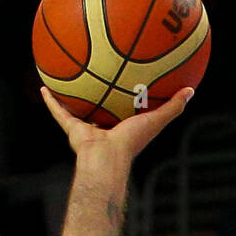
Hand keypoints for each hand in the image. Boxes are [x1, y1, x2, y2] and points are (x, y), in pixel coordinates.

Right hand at [40, 84, 193, 164]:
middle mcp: (103, 128)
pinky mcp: (72, 129)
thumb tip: (191, 90)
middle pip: (100, 107)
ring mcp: (86, 129)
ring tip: (64, 78)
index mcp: (122, 128)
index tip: (127, 83)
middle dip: (99, 95)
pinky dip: (51, 101)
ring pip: (77, 109)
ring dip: (71, 96)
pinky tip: (44, 86)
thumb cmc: (132, 143)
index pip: (124, 109)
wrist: (107, 158)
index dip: (126, 97)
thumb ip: (173, 106)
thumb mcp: (155, 120)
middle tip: (97, 77)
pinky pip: (59, 112)